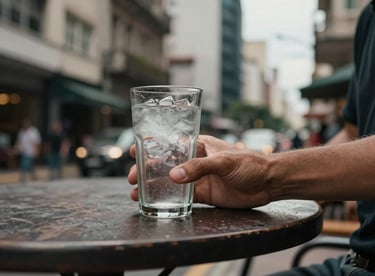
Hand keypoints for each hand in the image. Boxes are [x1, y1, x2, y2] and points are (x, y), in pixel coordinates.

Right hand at [128, 135, 272, 208]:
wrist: (268, 183)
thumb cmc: (250, 163)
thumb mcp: (224, 161)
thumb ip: (199, 168)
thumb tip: (173, 176)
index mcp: (199, 145)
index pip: (171, 143)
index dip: (152, 146)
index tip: (135, 151)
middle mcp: (195, 161)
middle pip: (166, 164)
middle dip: (147, 170)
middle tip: (133, 177)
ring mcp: (198, 178)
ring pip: (170, 182)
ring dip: (154, 186)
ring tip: (136, 193)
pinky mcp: (203, 193)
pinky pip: (182, 196)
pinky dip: (168, 199)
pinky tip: (156, 202)